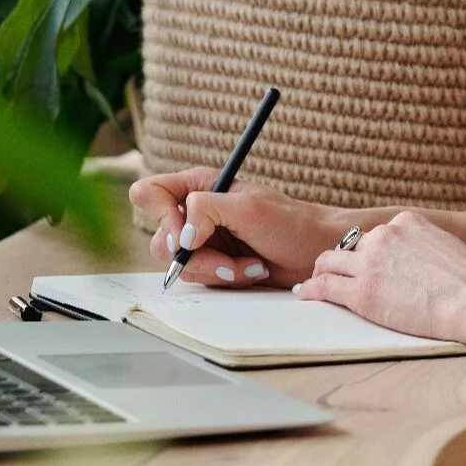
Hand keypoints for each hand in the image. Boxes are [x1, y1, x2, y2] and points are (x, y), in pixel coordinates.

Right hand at [128, 168, 337, 288]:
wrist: (316, 253)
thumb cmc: (291, 223)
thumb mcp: (248, 208)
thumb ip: (207, 210)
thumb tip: (180, 236)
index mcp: (198, 186)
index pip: (149, 194)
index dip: (161, 216)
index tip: (188, 235)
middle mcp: (195, 212)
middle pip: (160, 239)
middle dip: (195, 255)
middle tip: (223, 255)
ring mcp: (203, 241)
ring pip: (180, 265)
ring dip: (217, 269)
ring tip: (250, 263)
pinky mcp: (213, 264)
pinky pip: (200, 279)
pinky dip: (227, 278)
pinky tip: (251, 270)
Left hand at [293, 210, 465, 345]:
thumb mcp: (446, 247)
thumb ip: (422, 248)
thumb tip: (416, 262)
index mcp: (405, 223)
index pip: (374, 235)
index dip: (365, 252)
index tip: (360, 263)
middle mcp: (384, 236)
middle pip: (348, 246)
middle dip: (340, 260)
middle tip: (330, 273)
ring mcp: (370, 264)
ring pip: (329, 262)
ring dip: (320, 273)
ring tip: (314, 283)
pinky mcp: (362, 292)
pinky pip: (324, 287)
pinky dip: (311, 290)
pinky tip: (305, 295)